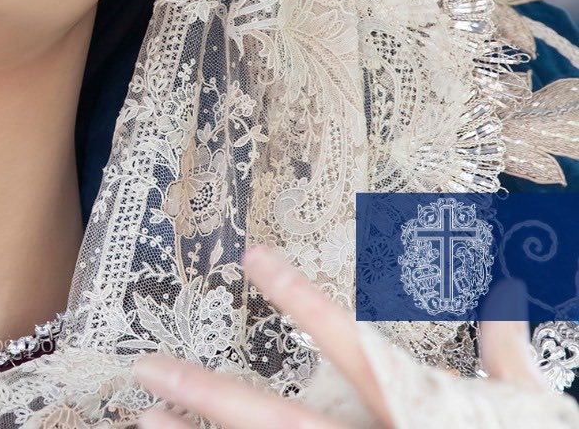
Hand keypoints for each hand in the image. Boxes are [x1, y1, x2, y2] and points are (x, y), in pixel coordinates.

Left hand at [131, 243, 546, 427]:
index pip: (350, 341)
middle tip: (145, 366)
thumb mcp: (529, 409)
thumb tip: (504, 287)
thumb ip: (505, 348)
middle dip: (206, 393)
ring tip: (140, 419)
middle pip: (275, 420)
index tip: (251, 257)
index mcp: (417, 409)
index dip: (299, 297)